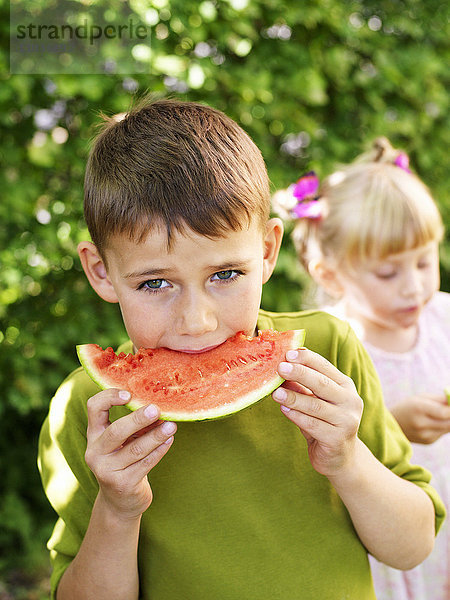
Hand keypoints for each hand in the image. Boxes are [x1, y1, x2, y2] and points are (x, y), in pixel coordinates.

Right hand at [85, 389, 175, 519]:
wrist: (120, 503)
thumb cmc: (125, 462)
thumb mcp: (123, 442)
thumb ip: (135, 426)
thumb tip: (159, 407)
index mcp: (94, 435)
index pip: (94, 408)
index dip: (109, 397)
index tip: (129, 394)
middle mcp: (96, 452)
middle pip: (116, 431)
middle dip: (138, 419)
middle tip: (156, 409)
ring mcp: (107, 470)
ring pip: (135, 449)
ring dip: (156, 435)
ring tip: (171, 426)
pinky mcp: (122, 484)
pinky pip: (145, 464)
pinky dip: (159, 451)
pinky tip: (169, 441)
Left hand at [272, 348, 362, 477]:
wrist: (340, 458)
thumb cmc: (324, 423)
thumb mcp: (314, 401)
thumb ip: (301, 386)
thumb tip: (280, 367)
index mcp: (345, 386)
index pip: (325, 367)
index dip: (307, 359)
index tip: (288, 353)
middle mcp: (350, 401)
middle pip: (322, 383)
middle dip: (300, 373)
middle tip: (280, 367)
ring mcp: (346, 421)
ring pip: (316, 405)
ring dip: (294, 397)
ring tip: (275, 392)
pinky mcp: (337, 439)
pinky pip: (313, 424)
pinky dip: (296, 416)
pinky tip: (284, 409)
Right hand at [390, 393, 449, 443]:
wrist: (391, 425)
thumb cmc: (407, 407)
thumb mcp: (419, 398)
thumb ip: (439, 399)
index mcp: (418, 409)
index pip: (445, 412)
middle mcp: (421, 424)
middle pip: (449, 422)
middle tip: (448, 411)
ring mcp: (425, 435)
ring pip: (448, 428)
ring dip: (447, 421)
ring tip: (437, 415)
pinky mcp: (428, 441)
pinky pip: (442, 433)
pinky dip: (442, 427)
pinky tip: (431, 423)